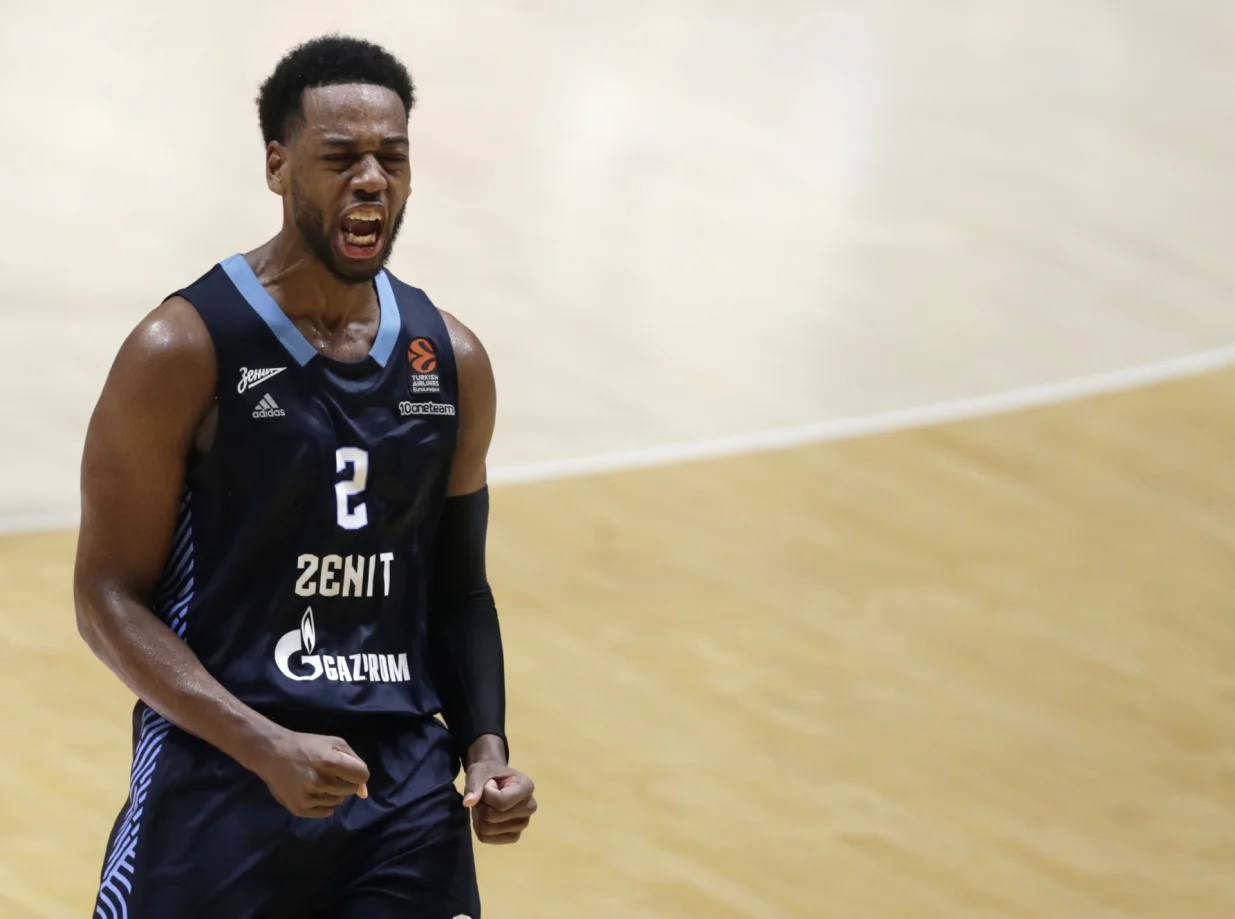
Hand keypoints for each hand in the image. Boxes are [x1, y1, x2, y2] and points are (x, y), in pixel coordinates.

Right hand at [251, 729, 369, 817]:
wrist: (272, 753)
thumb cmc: (307, 745)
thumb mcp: (334, 743)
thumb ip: (355, 763)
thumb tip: (364, 794)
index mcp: (329, 762)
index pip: (362, 776)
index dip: (358, 772)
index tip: (348, 769)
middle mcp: (319, 782)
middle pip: (350, 790)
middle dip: (345, 781)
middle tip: (330, 773)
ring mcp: (307, 797)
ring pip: (339, 801)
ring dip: (334, 792)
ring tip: (319, 780)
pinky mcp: (299, 809)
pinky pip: (327, 812)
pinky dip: (324, 803)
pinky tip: (313, 791)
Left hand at [462, 759, 536, 844]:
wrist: (495, 780)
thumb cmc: (489, 774)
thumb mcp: (479, 772)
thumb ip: (474, 785)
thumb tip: (468, 803)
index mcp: (526, 787)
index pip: (501, 802)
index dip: (486, 795)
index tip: (488, 784)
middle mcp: (529, 807)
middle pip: (493, 817)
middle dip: (481, 806)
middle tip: (484, 796)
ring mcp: (523, 824)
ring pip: (487, 829)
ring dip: (479, 816)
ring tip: (486, 805)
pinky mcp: (513, 836)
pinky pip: (486, 838)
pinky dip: (478, 828)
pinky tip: (485, 816)